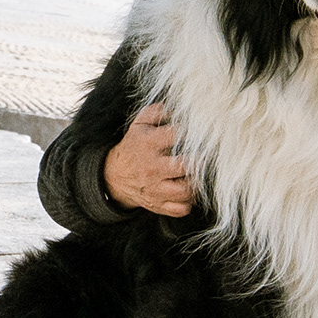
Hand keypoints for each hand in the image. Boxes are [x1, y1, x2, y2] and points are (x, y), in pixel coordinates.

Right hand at [105, 102, 191, 217]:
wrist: (114, 177)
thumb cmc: (134, 146)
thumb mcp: (139, 124)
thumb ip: (157, 112)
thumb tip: (177, 107)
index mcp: (148, 144)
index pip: (176, 135)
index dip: (192, 132)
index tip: (200, 132)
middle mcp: (152, 168)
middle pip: (186, 166)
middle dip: (199, 160)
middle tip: (203, 157)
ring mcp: (156, 189)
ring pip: (187, 191)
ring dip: (196, 183)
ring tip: (195, 175)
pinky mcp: (158, 205)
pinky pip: (181, 209)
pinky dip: (189, 202)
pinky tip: (188, 192)